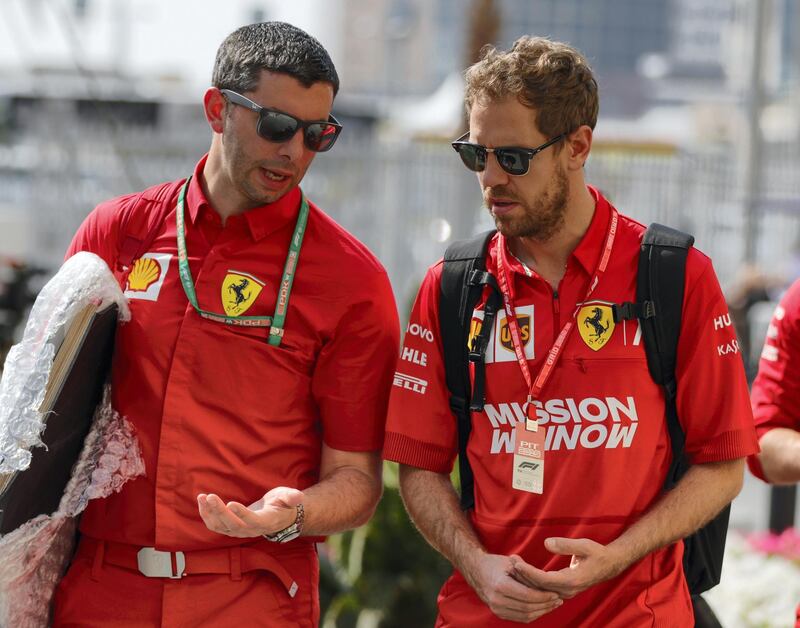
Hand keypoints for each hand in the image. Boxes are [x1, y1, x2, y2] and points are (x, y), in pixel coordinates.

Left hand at [197, 486, 303, 537]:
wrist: (276, 516)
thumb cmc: (282, 504)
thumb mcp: (288, 497)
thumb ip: (292, 497)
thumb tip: (299, 497)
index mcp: (265, 522)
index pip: (252, 521)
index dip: (241, 514)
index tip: (231, 503)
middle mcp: (250, 530)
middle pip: (233, 525)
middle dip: (220, 511)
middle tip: (211, 496)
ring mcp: (239, 531)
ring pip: (221, 526)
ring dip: (210, 513)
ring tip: (203, 497)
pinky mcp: (230, 528)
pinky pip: (215, 526)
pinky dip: (206, 515)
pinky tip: (202, 502)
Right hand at [461, 552, 562, 622]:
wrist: (477, 570)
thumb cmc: (495, 564)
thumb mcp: (512, 563)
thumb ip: (528, 574)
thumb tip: (547, 585)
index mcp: (500, 586)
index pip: (528, 596)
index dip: (544, 597)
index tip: (556, 594)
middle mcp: (497, 600)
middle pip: (528, 608)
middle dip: (546, 605)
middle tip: (558, 600)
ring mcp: (497, 609)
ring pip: (525, 616)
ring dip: (542, 611)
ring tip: (553, 604)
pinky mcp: (499, 613)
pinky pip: (520, 618)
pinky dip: (533, 614)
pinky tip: (542, 608)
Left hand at [512, 537, 626, 598]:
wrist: (610, 565)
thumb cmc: (597, 553)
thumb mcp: (584, 545)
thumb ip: (565, 545)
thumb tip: (547, 543)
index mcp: (571, 581)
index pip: (543, 580)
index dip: (528, 572)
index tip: (515, 562)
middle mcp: (567, 590)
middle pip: (539, 587)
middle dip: (522, 575)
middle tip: (510, 561)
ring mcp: (565, 592)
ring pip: (540, 590)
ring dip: (526, 579)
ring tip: (512, 565)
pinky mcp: (563, 590)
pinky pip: (544, 589)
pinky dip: (532, 581)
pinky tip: (523, 572)